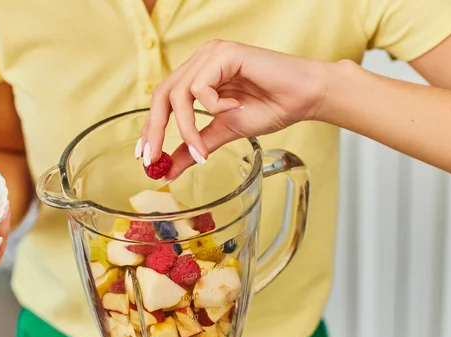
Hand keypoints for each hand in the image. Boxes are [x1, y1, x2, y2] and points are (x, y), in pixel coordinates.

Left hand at [141, 40, 327, 178]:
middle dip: (154, 130)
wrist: (306, 97)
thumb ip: (196, 146)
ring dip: (186, 129)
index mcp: (198, 76)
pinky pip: (201, 87)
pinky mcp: (224, 53)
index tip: (144, 156)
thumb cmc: (271, 108)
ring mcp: (211, 55)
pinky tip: (236, 108)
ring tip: (202, 150)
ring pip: (178, 94)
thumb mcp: (224, 132)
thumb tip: (168, 169)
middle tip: (153, 159)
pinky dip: (214, 106)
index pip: (163, 101)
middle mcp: (201, 62)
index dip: (151, 128)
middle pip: (161, 94)